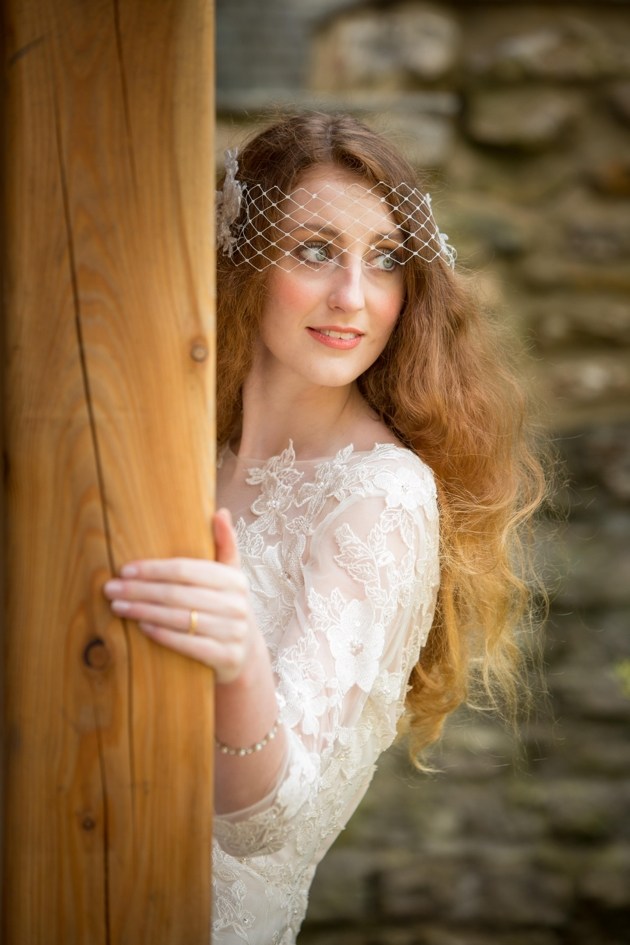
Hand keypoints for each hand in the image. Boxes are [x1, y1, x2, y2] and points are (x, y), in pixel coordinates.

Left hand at [103, 508, 253, 682]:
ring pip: (178, 619)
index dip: (153, 569)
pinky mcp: (226, 657)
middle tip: (110, 589)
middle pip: (177, 594)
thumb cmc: (226, 607)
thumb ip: (225, 544)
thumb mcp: (230, 576)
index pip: (186, 570)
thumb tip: (219, 512)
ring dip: (143, 612)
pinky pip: (187, 644)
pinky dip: (161, 634)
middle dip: (139, 591)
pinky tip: (141, 627)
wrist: (245, 653)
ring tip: (118, 606)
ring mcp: (233, 632)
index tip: (125, 570)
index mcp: (235, 580)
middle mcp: (236, 605)